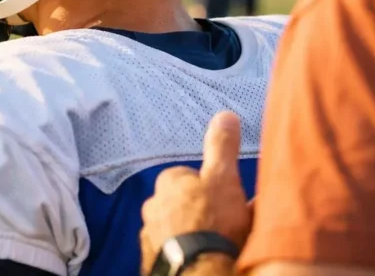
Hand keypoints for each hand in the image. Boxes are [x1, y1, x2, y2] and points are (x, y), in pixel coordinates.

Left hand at [140, 111, 251, 275]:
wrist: (198, 270)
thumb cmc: (211, 221)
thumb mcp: (223, 177)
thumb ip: (222, 147)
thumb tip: (224, 114)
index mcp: (168, 182)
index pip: (189, 177)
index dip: (210, 187)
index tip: (225, 198)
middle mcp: (152, 205)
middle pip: (180, 202)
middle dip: (197, 210)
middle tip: (222, 223)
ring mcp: (150, 234)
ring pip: (174, 227)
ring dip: (188, 232)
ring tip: (212, 243)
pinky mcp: (152, 260)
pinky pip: (170, 250)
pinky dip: (182, 252)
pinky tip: (199, 256)